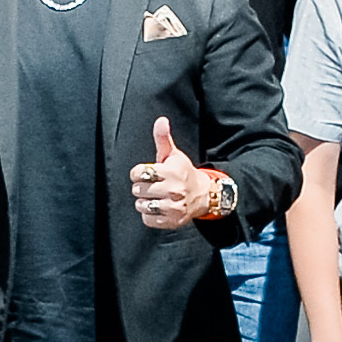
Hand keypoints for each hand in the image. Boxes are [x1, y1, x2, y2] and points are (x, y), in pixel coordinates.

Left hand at [128, 116, 216, 232]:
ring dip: (144, 201)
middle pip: (138, 189)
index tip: (146, 173)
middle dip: (141, 186)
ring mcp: (174, 207)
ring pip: (141, 205)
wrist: (203, 195)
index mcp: (171, 172)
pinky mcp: (172, 221)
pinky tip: (158, 207)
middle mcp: (174, 190)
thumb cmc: (182, 172)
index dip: (138, 172)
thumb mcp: (173, 155)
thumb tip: (161, 120)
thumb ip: (163, 138)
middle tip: (153, 185)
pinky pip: (147, 219)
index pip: (139, 173)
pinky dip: (149, 215)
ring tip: (155, 197)